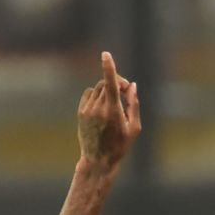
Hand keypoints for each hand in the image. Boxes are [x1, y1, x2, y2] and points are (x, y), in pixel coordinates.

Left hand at [77, 52, 140, 171]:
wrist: (98, 160)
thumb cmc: (120, 145)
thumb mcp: (134, 127)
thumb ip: (134, 104)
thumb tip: (132, 86)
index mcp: (112, 111)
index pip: (110, 83)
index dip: (108, 67)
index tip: (105, 54)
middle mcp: (98, 108)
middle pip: (107, 83)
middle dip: (118, 83)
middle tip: (127, 93)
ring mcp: (87, 110)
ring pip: (99, 88)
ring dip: (108, 90)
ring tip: (116, 105)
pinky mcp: (81, 112)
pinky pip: (89, 94)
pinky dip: (97, 95)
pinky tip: (103, 107)